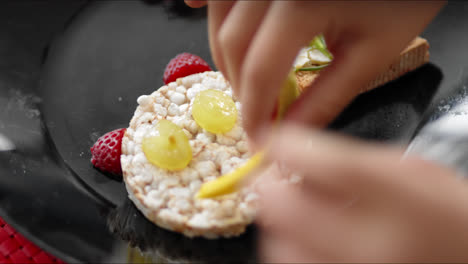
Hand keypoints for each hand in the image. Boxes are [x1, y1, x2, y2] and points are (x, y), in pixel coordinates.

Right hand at [186, 1, 443, 144]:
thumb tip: (291, 134)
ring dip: (223, 50)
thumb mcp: (371, 53)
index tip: (257, 135)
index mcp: (301, 3)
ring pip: (220, 14)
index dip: (254, 109)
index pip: (260, 69)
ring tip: (240, 76)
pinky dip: (207, 3)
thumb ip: (326, 96)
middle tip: (255, 110)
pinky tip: (195, 7)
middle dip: (238, 84)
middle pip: (232, 41)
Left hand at [258, 125, 467, 261]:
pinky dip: (287, 249)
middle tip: (271, 174)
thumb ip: (353, 159)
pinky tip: (302, 238)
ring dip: (276, 222)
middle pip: (286, 211)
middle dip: (267, 185)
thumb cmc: (445, 216)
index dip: (286, 146)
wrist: (464, 259)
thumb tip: (297, 152)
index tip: (274, 139)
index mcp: (402, 202)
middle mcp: (374, 248)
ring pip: (278, 248)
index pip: (329, 165)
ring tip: (294, 209)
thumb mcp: (414, 172)